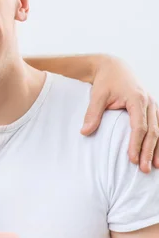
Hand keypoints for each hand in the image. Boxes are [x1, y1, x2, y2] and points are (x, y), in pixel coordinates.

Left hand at [81, 55, 158, 171]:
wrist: (114, 68)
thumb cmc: (105, 82)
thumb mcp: (97, 96)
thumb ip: (92, 114)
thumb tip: (84, 133)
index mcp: (137, 99)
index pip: (139, 126)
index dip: (136, 144)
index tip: (132, 159)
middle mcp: (149, 103)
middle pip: (153, 131)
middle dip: (149, 151)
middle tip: (145, 169)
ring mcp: (153, 106)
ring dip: (158, 149)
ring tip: (156, 167)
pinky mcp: (152, 109)